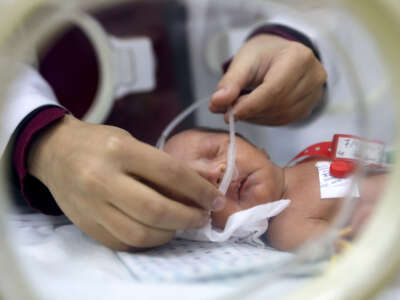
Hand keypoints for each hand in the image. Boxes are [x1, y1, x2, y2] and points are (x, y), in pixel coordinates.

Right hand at [28, 115, 224, 250]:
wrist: (55, 152)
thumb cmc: (99, 143)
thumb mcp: (131, 142)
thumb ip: (160, 166)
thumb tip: (197, 190)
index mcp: (120, 151)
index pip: (171, 173)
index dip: (199, 189)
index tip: (215, 199)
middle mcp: (103, 179)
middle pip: (157, 210)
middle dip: (189, 217)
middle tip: (203, 216)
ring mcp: (92, 205)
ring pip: (141, 233)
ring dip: (171, 233)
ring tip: (182, 224)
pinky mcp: (86, 225)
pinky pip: (124, 243)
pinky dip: (148, 241)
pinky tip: (159, 231)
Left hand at [209, 34, 326, 124]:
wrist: (280, 55)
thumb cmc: (262, 54)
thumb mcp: (243, 60)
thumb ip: (230, 82)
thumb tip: (216, 103)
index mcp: (298, 58)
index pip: (273, 90)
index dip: (249, 106)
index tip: (228, 114)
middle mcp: (313, 76)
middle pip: (277, 105)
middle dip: (250, 111)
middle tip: (229, 110)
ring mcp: (314, 94)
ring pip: (280, 116)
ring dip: (255, 117)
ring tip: (241, 107)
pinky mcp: (309, 107)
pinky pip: (284, 120)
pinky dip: (264, 119)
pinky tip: (254, 111)